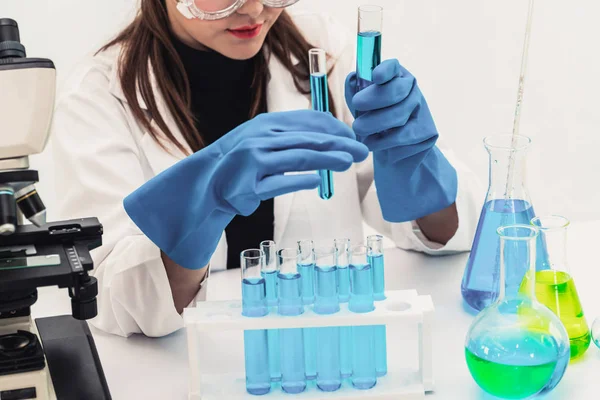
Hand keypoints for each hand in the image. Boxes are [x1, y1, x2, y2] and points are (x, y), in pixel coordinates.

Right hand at [123, 110, 368, 268]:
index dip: (335, 129)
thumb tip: (330, 137)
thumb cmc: (240, 165)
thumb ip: (293, 139)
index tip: (353, 139)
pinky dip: (300, 181)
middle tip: (362, 151)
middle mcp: (261, 137)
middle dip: (339, 144)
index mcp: (267, 124)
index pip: (308, 121)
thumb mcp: (265, 143)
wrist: (205, 186)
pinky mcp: (248, 184)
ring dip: (326, 159)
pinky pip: (279, 182)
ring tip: (348, 163)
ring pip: (298, 157)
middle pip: (308, 139)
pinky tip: (318, 182)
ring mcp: (253, 159)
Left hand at [344, 59, 456, 222]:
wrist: (404, 164)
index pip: (394, 69)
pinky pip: (399, 139)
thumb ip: (359, 94)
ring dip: (372, 127)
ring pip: (395, 117)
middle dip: (369, 104)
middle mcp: (415, 95)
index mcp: (401, 82)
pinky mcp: (425, 138)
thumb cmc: (380, 132)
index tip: (371, 75)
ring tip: (362, 134)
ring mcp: (423, 116)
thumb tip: (350, 80)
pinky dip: (382, 144)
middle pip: (392, 93)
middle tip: (356, 115)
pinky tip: (377, 148)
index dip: (383, 70)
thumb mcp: (368, 112)